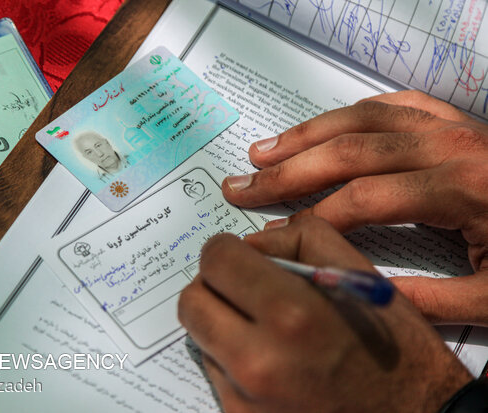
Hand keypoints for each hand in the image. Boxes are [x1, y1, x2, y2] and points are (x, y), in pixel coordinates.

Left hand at [178, 217, 471, 412]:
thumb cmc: (393, 350)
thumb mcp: (360, 276)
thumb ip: (300, 238)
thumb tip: (251, 241)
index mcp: (290, 314)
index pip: (216, 260)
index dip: (226, 249)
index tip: (240, 255)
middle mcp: (257, 361)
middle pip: (192, 301)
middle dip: (212, 284)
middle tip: (241, 286)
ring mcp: (244, 398)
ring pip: (198, 336)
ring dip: (220, 321)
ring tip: (261, 326)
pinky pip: (214, 373)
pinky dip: (230, 358)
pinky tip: (269, 359)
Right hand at [221, 90, 487, 324]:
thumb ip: (422, 300)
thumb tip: (356, 296)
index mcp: (464, 187)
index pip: (363, 198)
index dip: (309, 217)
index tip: (271, 235)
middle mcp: (453, 145)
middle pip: (349, 150)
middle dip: (288, 171)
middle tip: (241, 184)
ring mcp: (456, 127)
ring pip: (363, 119)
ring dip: (307, 134)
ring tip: (263, 151)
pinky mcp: (459, 123)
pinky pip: (397, 105)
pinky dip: (355, 112)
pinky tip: (326, 124)